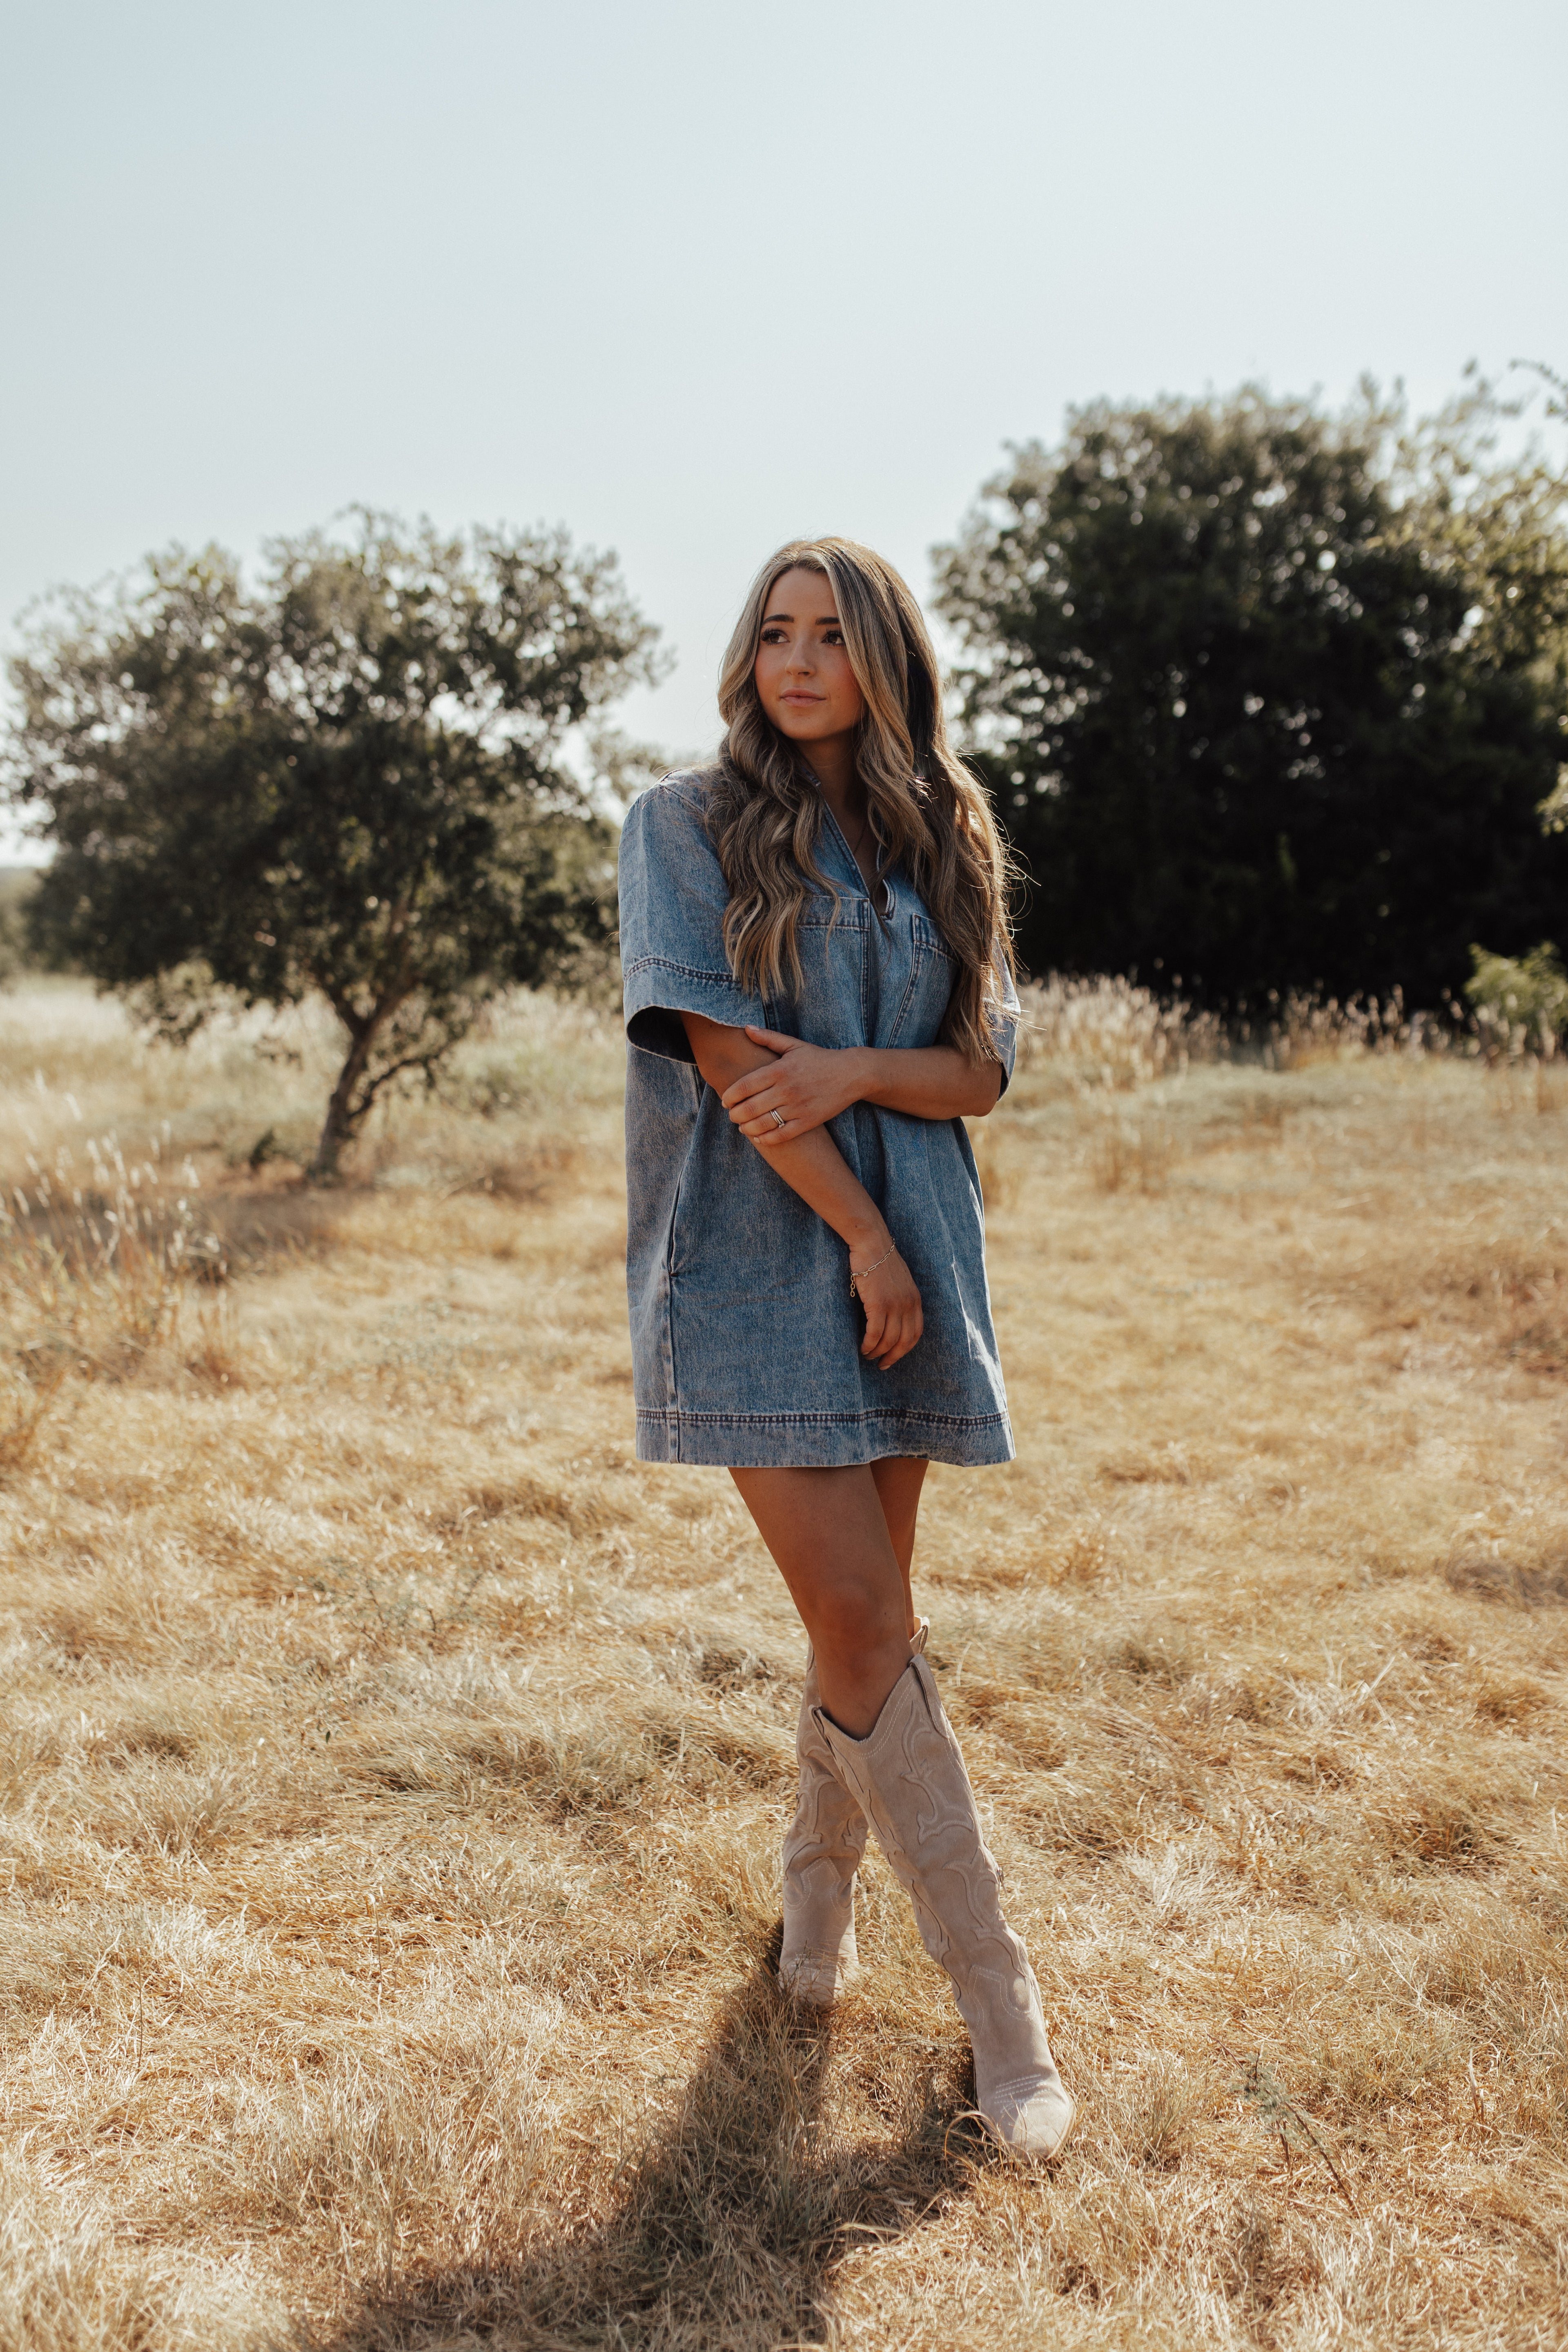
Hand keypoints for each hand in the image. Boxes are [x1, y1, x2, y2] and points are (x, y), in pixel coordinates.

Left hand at [721, 1026, 859, 1144]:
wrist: (851, 1074)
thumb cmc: (819, 1059)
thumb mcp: (794, 1045)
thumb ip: (768, 1038)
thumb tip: (745, 1028)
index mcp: (780, 1069)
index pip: (745, 1086)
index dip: (730, 1096)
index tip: (725, 1100)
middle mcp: (787, 1089)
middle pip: (750, 1108)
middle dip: (735, 1114)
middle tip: (732, 1115)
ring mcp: (798, 1107)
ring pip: (763, 1123)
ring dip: (747, 1128)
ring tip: (742, 1126)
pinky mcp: (808, 1121)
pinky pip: (781, 1135)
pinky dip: (766, 1138)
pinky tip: (758, 1136)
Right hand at [853, 1244, 922, 1370]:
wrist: (871, 1242)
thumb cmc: (880, 1260)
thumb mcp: (899, 1281)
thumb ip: (900, 1298)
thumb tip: (892, 1318)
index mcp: (916, 1299)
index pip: (916, 1333)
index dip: (905, 1349)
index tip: (893, 1357)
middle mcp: (908, 1304)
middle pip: (904, 1341)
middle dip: (893, 1357)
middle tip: (881, 1365)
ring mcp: (894, 1305)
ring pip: (888, 1339)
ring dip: (877, 1352)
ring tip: (867, 1355)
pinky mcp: (878, 1303)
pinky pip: (875, 1333)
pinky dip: (869, 1344)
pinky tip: (863, 1348)